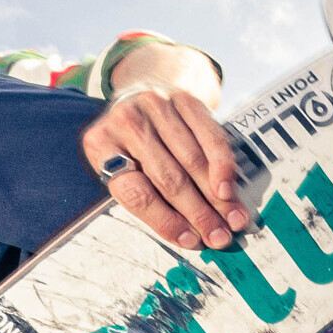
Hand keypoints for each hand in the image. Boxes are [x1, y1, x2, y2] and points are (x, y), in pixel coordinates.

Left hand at [81, 86, 248, 250]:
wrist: (142, 91)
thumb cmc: (132, 144)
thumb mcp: (123, 166)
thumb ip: (148, 198)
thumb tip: (190, 236)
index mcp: (101, 145)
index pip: (136, 193)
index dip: (165, 221)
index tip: (190, 241)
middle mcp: (126, 122)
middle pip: (168, 178)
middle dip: (198, 213)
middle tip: (218, 237)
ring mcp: (156, 107)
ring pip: (192, 160)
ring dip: (216, 196)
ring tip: (232, 219)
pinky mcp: (184, 99)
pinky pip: (210, 136)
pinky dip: (222, 165)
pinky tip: (229, 187)